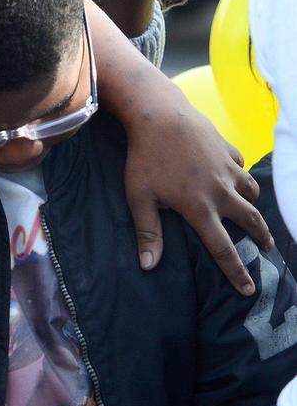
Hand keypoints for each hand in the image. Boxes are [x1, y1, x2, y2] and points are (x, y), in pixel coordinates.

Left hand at [122, 91, 272, 294]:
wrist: (160, 115)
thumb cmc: (144, 158)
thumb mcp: (139, 197)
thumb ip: (147, 232)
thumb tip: (148, 266)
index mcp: (200, 208)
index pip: (223, 248)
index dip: (236, 272)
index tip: (248, 290)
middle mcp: (221, 191)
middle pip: (251, 221)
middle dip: (261, 238)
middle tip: (266, 250)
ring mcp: (228, 169)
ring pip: (251, 192)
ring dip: (253, 205)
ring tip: (251, 214)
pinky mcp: (228, 150)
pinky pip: (241, 167)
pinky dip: (240, 176)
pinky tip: (233, 177)